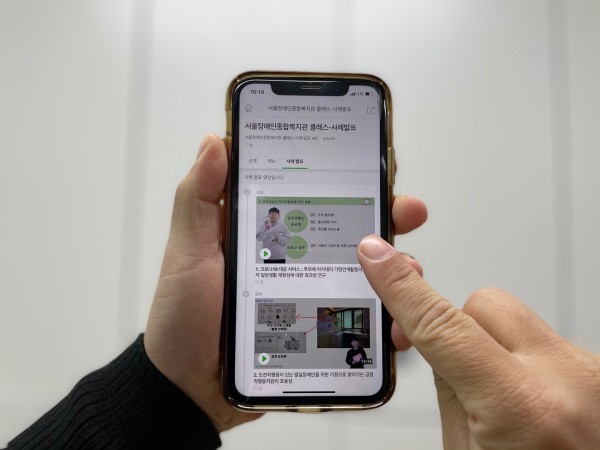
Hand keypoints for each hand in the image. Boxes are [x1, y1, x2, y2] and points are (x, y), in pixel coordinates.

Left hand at [143, 135, 428, 431]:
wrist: (188, 390)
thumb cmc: (182, 319)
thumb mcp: (187, 253)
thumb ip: (198, 200)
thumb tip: (214, 142)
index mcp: (267, 233)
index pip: (313, 194)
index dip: (347, 178)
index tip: (375, 165)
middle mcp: (295, 260)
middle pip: (350, 232)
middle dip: (386, 218)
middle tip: (407, 211)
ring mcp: (311, 296)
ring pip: (365, 276)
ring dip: (395, 270)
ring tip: (409, 271)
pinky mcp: (319, 331)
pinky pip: (360, 322)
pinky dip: (385, 321)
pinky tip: (396, 325)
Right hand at [357, 235, 599, 448]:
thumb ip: (449, 389)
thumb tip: (436, 338)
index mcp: (523, 409)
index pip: (442, 325)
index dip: (401, 287)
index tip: (377, 257)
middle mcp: (569, 380)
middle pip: (487, 304)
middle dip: (459, 326)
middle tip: (455, 367)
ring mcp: (593, 373)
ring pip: (519, 321)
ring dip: (496, 348)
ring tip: (505, 401)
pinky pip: (547, 342)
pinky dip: (526, 362)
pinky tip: (533, 402)